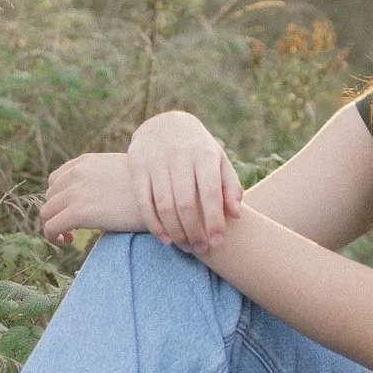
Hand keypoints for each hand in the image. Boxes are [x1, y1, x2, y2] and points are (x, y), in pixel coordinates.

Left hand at [41, 152, 143, 245]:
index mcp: (84, 162)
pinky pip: (51, 227)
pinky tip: (68, 241)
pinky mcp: (78, 212)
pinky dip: (53, 237)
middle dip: (58, 213)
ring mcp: (75, 192)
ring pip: (46, 213)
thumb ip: (103, 179)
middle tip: (73, 228)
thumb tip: (99, 197)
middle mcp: (75, 174)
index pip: (56, 180)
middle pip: (50, 197)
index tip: (73, 212)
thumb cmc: (149, 189)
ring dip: (55, 226)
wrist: (162, 196)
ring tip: (70, 236)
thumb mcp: (122, 172)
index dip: (60, 199)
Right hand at [127, 110, 243, 253]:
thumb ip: (230, 186)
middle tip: (201, 249)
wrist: (165, 123)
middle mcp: (179, 155)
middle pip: (185, 203)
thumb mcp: (218, 160)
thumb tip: (236, 214)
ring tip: (185, 246)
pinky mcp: (137, 165)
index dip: (214, 220)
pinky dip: (154, 224)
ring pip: (163, 205)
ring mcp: (155, 159)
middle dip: (194, 231)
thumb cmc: (199, 149)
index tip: (218, 242)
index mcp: (204, 154)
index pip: (210, 192)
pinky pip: (143, 201)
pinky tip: (165, 239)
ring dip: (175, 231)